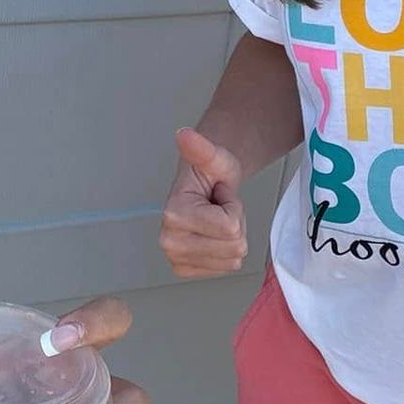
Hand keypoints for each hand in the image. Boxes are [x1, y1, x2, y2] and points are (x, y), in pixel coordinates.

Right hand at [159, 127, 246, 278]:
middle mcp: (169, 241)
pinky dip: (226, 252)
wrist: (205, 187)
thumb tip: (184, 134)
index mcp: (174, 214)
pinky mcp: (185, 269)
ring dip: (231, 237)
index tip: (217, 196)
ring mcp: (176, 258)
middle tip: (218, 208)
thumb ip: (201, 147)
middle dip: (234, 224)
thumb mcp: (214, 157)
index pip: (230, 226)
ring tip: (216, 219)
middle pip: (234, 246)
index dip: (232, 207)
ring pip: (232, 259)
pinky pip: (226, 268)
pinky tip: (212, 234)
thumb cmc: (210, 174)